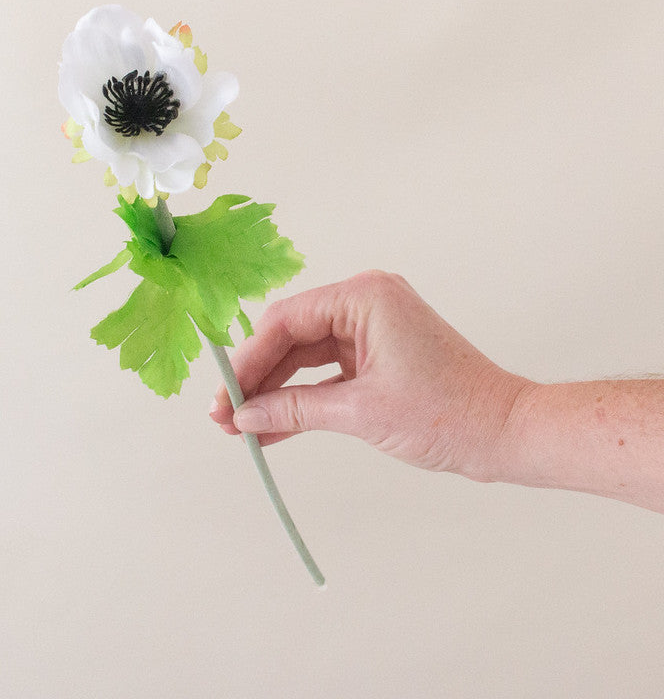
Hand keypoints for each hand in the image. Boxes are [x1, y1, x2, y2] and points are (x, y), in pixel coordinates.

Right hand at [210, 271, 528, 478]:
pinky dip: (302, 398)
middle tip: (225, 417)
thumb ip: (295, 408)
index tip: (224, 396)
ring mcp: (371, 329)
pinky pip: (326, 373)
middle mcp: (365, 303)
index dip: (249, 359)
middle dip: (258, 378)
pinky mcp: (376, 355)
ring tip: (241, 427)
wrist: (505, 434)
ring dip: (275, 391)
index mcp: (364, 297)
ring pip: (305, 357)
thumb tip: (245, 416)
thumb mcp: (360, 411)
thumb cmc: (448, 414)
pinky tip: (272, 426)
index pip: (286, 321)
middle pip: (291, 337)